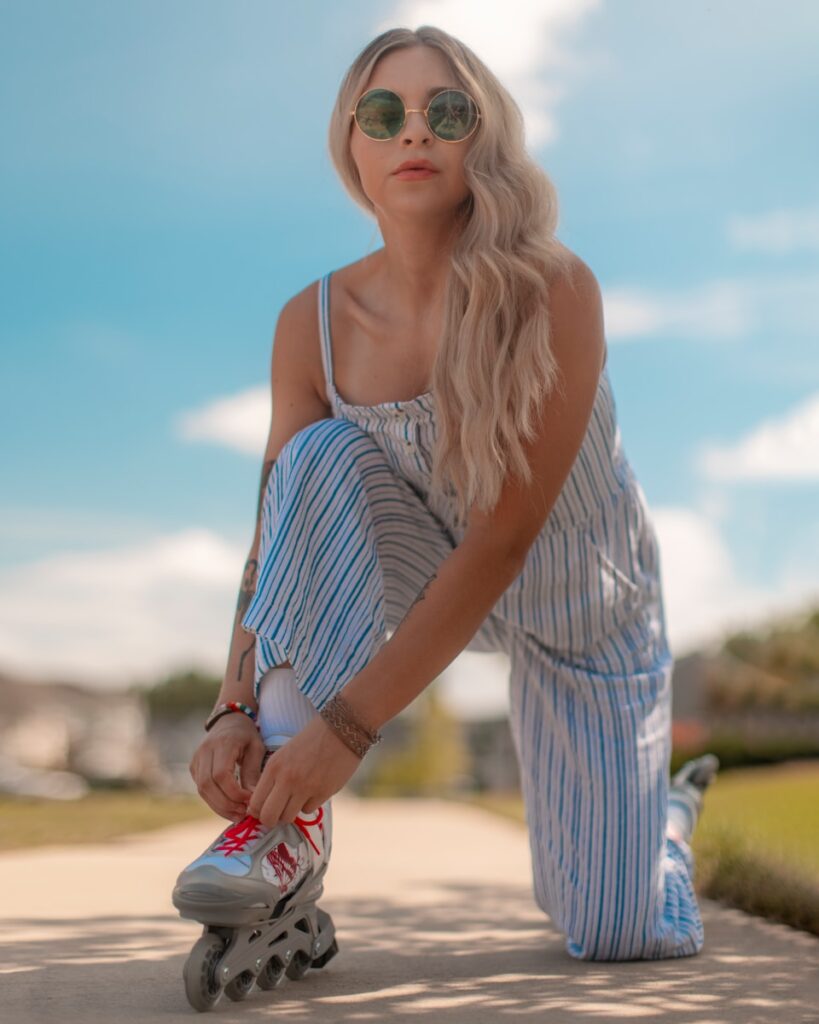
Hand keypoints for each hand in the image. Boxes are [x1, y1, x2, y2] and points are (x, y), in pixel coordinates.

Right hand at [189, 713, 265, 821]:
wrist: (228, 721)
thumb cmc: (246, 735)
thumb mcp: (256, 748)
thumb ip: (253, 772)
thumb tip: (253, 799)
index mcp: (222, 743)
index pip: (221, 775)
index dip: (234, 792)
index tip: (249, 801)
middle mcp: (204, 751)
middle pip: (207, 785)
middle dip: (225, 804)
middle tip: (242, 815)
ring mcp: (196, 759)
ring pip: (202, 789)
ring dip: (219, 806)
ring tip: (237, 815)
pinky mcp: (194, 767)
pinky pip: (201, 789)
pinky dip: (214, 801)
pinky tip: (229, 808)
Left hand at [247, 714, 362, 826]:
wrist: (340, 730)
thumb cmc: (310, 740)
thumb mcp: (284, 754)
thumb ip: (274, 777)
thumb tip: (265, 803)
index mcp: (273, 767)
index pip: (255, 803)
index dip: (257, 811)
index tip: (264, 808)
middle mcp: (286, 779)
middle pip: (268, 817)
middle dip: (271, 820)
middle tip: (277, 813)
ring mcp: (305, 788)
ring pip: (288, 818)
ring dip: (291, 812)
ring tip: (297, 799)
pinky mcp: (323, 793)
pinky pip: (308, 810)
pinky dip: (309, 804)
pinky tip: (314, 790)